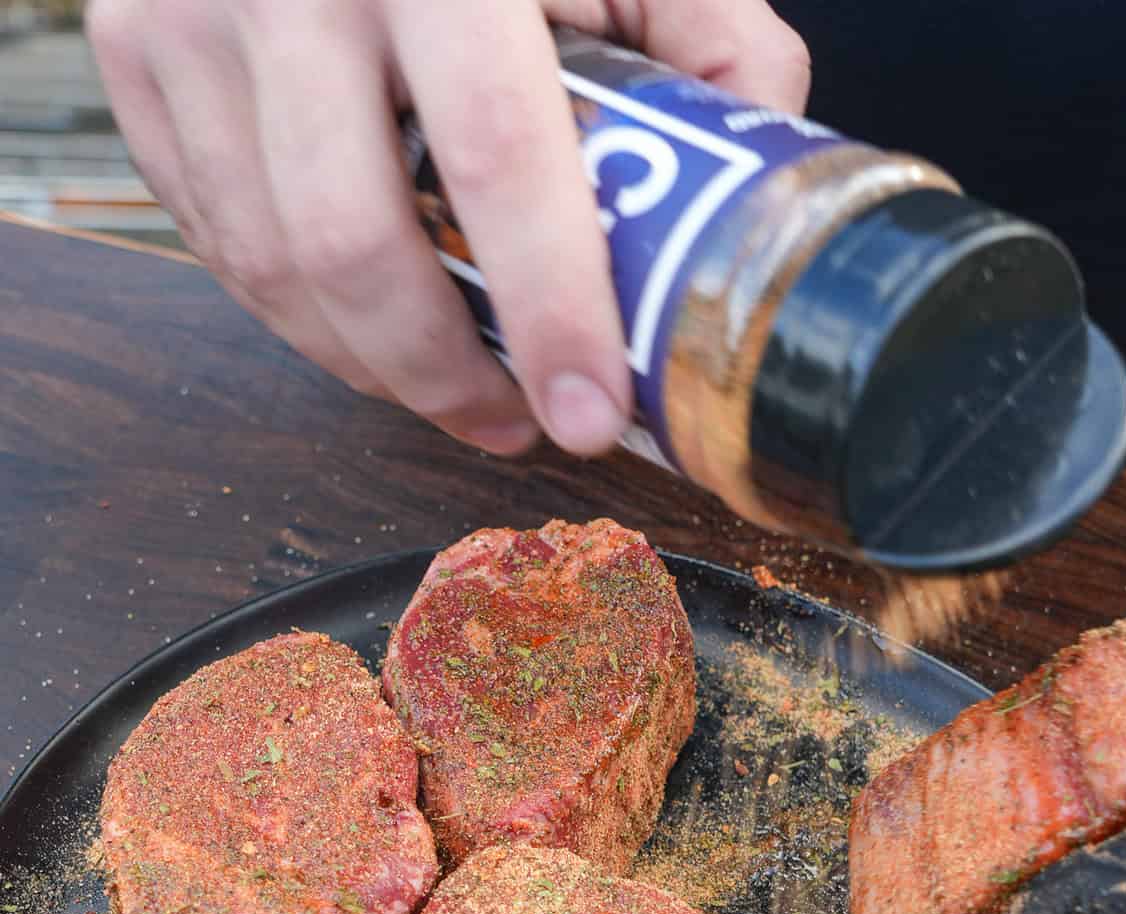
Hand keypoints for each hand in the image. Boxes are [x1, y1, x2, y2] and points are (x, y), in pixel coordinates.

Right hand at [86, 0, 809, 456]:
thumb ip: (706, 38)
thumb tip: (757, 192)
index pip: (494, 156)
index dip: (549, 310)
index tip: (592, 419)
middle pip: (352, 245)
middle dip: (445, 378)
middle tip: (520, 425)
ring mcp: (187, 14)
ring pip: (273, 265)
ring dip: (374, 364)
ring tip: (457, 389)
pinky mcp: (132, 53)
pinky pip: (217, 239)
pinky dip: (300, 311)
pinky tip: (370, 323)